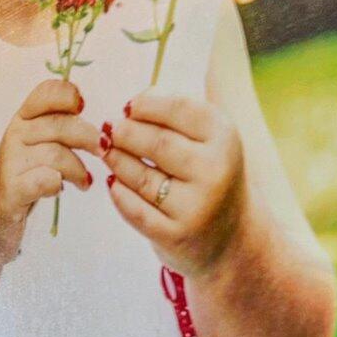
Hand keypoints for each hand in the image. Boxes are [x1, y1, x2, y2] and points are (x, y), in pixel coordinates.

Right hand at [0, 79, 95, 261]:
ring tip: (84, 182)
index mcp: (23, 119)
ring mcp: (10, 162)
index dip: (68, 95)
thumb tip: (101, 123)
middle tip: (102, 152)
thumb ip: (63, 128)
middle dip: (89, 138)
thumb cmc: (30, 178)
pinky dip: (57, 184)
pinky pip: (45, 178)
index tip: (83, 108)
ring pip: (56, 153)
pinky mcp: (11, 189)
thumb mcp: (42, 145)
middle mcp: (14, 134)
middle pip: (60, 124)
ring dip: (78, 169)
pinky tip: (59, 190)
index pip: (46, 92)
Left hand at [106, 90, 245, 276]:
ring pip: (140, 177)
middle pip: (156, 143)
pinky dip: (118, 193)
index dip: (146, 105)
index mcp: (225, 138)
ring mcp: (196, 205)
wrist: (229, 235)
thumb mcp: (208, 140)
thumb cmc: (207, 175)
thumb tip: (135, 101)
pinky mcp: (175, 234)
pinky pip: (134, 209)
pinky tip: (113, 182)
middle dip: (125, 133)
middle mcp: (215, 170)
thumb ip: (177, 115)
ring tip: (108, 151)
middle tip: (109, 129)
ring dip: (116, 161)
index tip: (128, 107)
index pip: (179, 109)